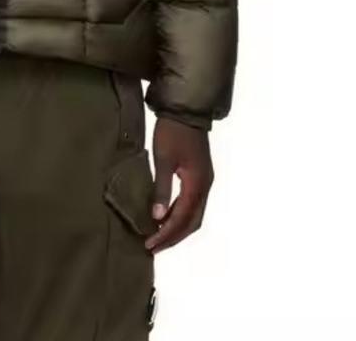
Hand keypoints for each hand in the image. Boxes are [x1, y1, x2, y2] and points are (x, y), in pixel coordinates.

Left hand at [144, 117, 213, 251]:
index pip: (183, 218)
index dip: (167, 233)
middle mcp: (205, 186)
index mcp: (197, 184)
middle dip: (173, 236)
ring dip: (178, 227)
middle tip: (153, 246)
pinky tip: (166, 216)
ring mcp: (205, 181)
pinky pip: (193, 203)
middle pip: (192, 221)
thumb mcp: (163, 159)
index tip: (150, 244)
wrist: (185, 110)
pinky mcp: (200, 175)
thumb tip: (157, 216)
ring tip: (158, 236)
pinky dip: (180, 214)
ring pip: (194, 214)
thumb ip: (162, 188)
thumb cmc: (172, 132)